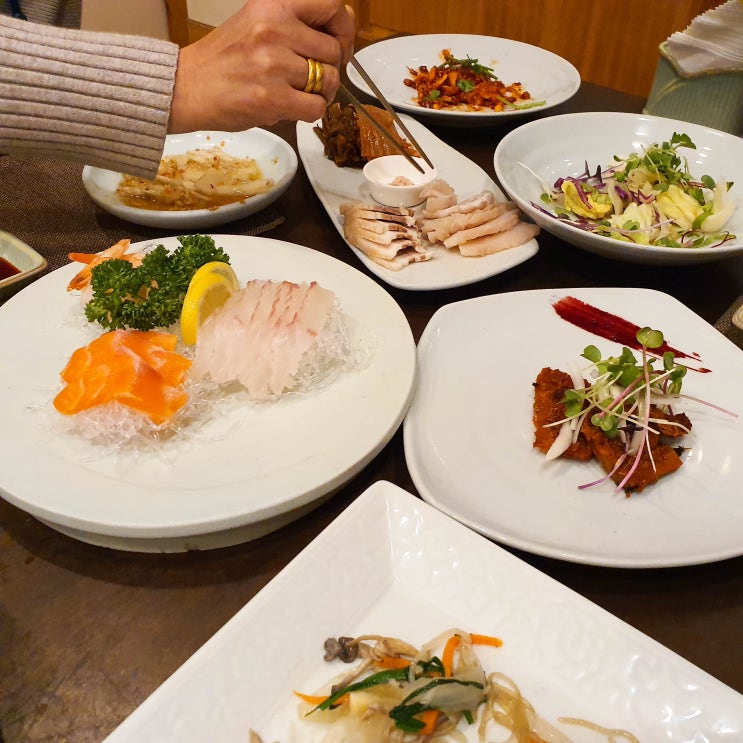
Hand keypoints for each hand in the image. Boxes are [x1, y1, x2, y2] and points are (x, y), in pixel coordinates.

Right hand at [168, 0, 354, 132]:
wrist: (186, 87)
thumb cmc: (223, 60)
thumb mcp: (256, 23)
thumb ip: (295, 24)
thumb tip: (343, 25)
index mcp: (273, 5)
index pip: (331, 5)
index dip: (343, 29)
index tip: (338, 46)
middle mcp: (275, 29)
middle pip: (333, 51)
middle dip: (330, 69)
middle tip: (314, 79)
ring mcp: (274, 64)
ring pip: (328, 81)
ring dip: (321, 93)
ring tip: (300, 94)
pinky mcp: (272, 98)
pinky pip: (316, 107)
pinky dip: (310, 112)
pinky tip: (293, 107)